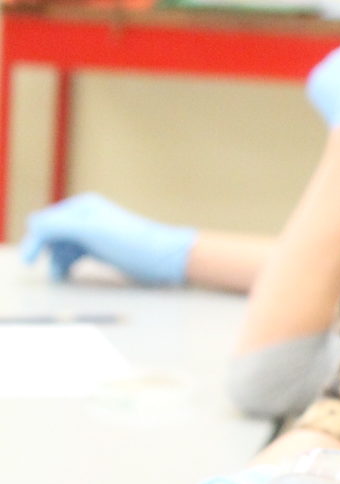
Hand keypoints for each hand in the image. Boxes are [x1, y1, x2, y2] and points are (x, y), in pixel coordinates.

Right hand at [20, 193, 196, 284]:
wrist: (166, 258)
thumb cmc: (132, 242)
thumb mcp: (92, 231)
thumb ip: (60, 226)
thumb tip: (34, 225)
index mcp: (82, 207)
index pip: (46, 222)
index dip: (36, 241)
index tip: (29, 262)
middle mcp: (86, 217)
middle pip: (51, 234)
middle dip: (45, 251)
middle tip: (51, 272)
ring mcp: (94, 233)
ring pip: (61, 246)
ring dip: (55, 259)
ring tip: (60, 276)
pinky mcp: (101, 248)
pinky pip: (74, 255)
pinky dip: (67, 263)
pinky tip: (68, 274)